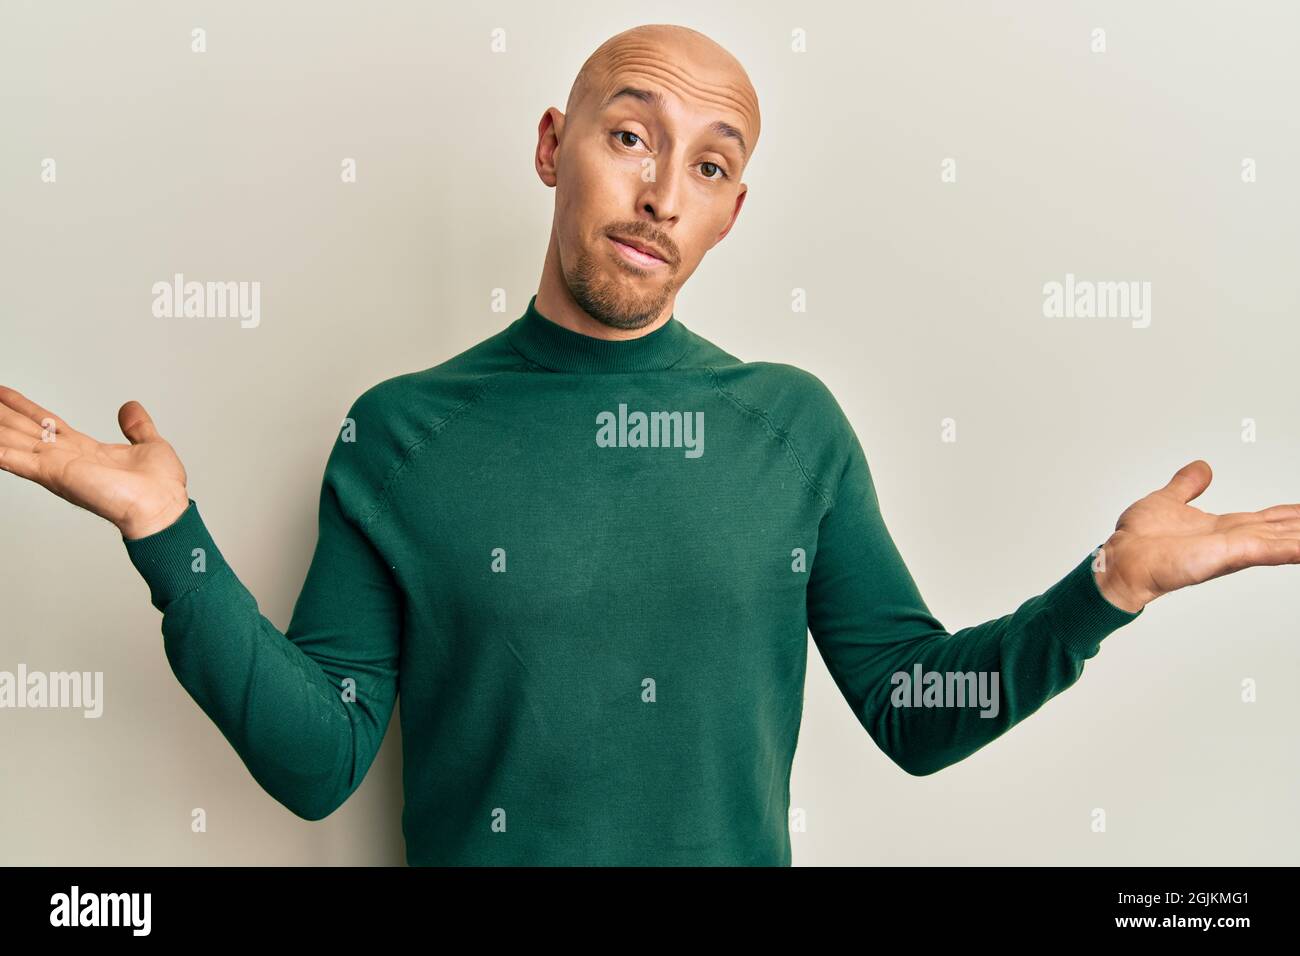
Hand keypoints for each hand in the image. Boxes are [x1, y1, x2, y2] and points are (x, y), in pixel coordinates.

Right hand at [0, 386, 188, 539]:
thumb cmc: (159, 487)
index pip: (42, 421)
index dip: (21, 406)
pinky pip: (16, 460)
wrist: (161, 506)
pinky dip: (0, 453)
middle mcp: (64, 457)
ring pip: (12, 440)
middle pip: (21, 428)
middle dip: (0, 413)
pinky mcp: (55, 474)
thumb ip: (137, 426)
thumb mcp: (149, 444)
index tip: (2, 393)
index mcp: (82, 449)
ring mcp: (56, 466)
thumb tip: (130, 407)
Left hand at [1093, 459, 1299, 612]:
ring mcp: (1235, 548)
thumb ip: (1187, 486)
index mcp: (1224, 527)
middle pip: (1284, 530)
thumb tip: (1201, 468)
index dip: (1291, 514)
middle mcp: (1235, 539)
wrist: (1123, 558)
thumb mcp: (1168, 500)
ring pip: (1285, 540)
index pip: (1269, 519)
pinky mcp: (1230, 554)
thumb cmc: (1140, 538)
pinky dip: (1295, 548)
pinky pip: (1272, 550)